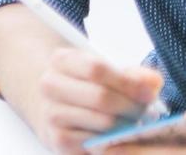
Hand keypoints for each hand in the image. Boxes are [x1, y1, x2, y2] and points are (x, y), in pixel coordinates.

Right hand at [32, 47, 162, 153]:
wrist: (59, 108)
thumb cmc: (90, 88)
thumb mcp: (108, 73)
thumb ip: (134, 75)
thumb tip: (153, 82)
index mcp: (61, 60)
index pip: (97, 68)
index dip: (128, 83)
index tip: (149, 94)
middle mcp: (50, 84)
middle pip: (101, 97)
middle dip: (133, 108)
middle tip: (147, 114)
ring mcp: (51, 112)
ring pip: (103, 122)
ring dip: (128, 125)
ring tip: (134, 123)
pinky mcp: (58, 138)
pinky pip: (98, 142)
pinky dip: (115, 140)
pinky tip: (118, 135)